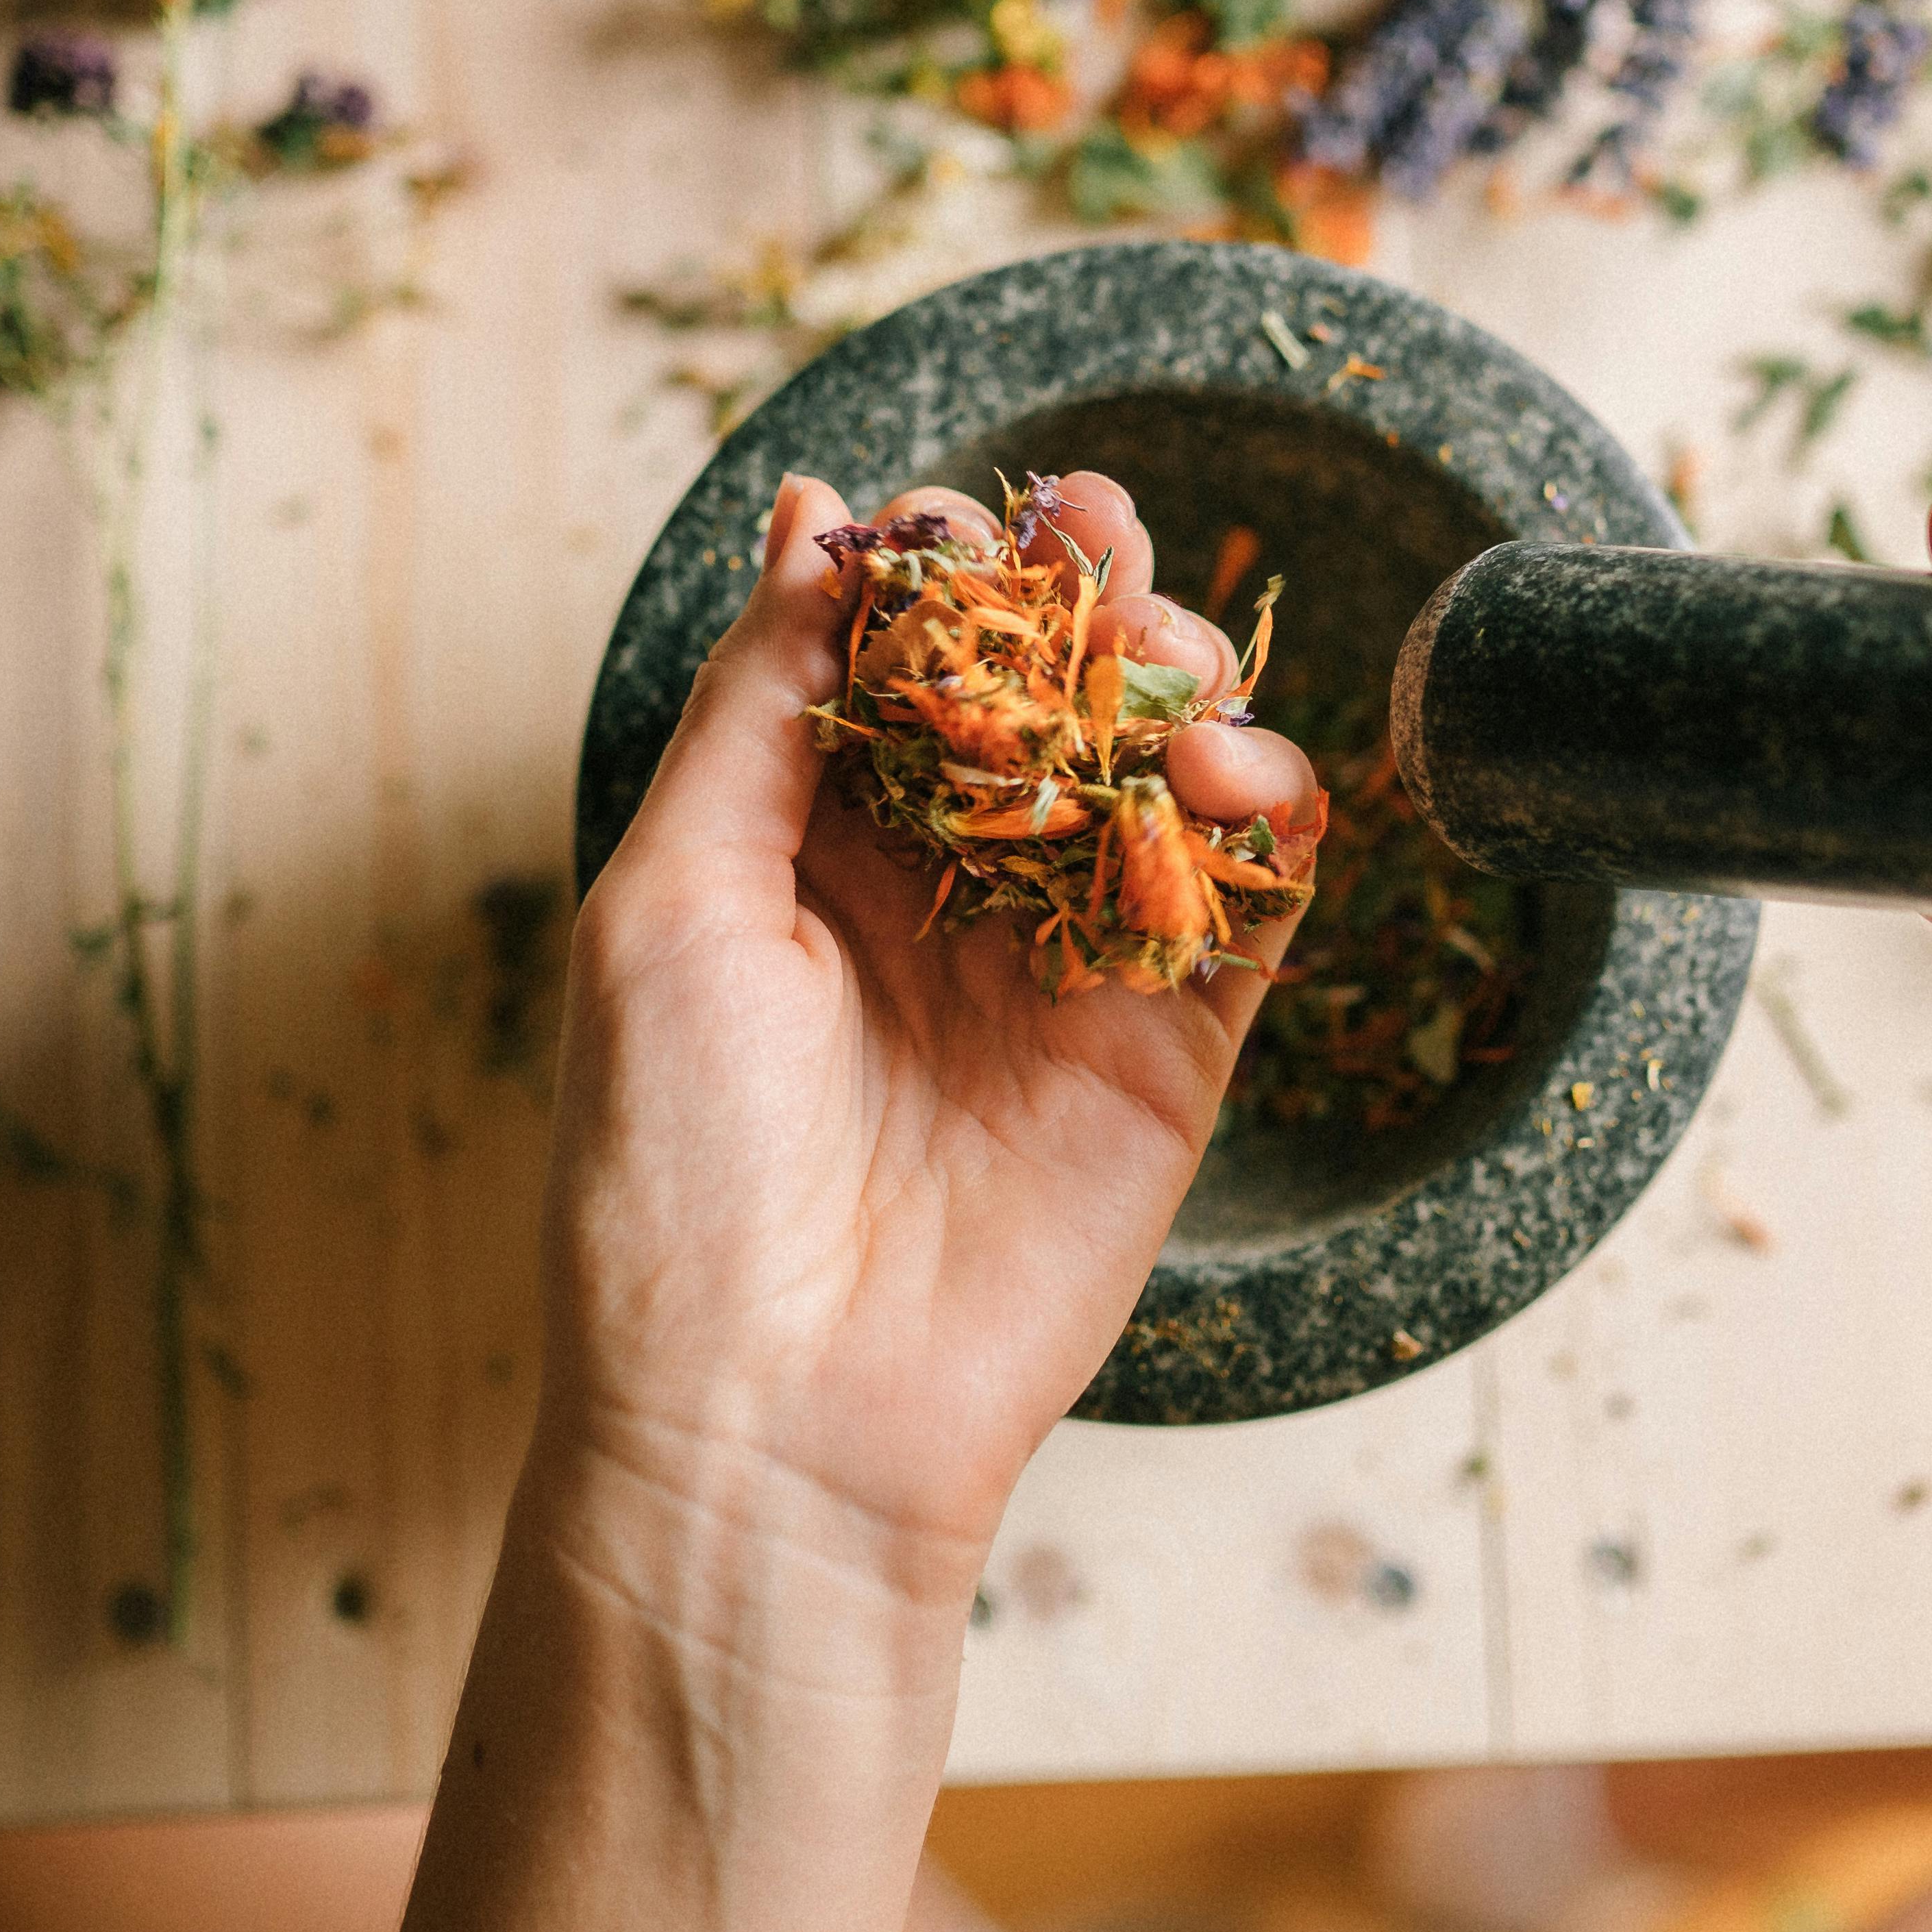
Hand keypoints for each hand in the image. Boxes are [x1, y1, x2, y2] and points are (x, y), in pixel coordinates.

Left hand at [544, 468, 1325, 1628]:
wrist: (772, 1416)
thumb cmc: (673, 1169)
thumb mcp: (667, 898)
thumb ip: (761, 707)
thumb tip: (812, 519)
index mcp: (814, 850)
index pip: (909, 661)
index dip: (942, 569)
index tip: (953, 515)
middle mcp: (952, 894)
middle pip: (1054, 691)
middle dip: (1080, 588)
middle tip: (1092, 522)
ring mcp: (1073, 967)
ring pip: (1167, 766)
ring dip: (1179, 671)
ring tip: (1157, 644)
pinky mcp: (1175, 1047)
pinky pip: (1255, 893)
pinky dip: (1264, 803)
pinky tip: (1217, 760)